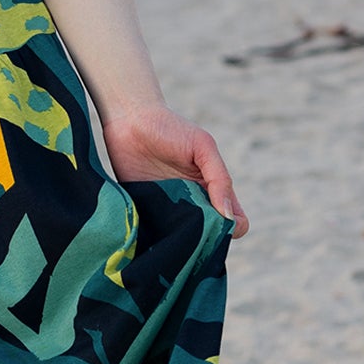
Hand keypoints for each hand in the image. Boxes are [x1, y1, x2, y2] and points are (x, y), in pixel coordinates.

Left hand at [99, 103, 248, 236]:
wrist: (129, 120)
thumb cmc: (170, 129)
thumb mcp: (202, 147)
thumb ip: (219, 178)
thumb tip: (228, 216)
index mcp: (212, 189)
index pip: (234, 221)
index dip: (233, 229)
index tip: (219, 227)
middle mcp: (193, 203)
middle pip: (209, 235)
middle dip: (206, 241)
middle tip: (191, 234)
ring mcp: (169, 209)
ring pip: (182, 239)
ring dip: (180, 243)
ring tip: (171, 235)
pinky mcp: (144, 211)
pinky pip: (154, 233)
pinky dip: (155, 238)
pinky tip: (152, 234)